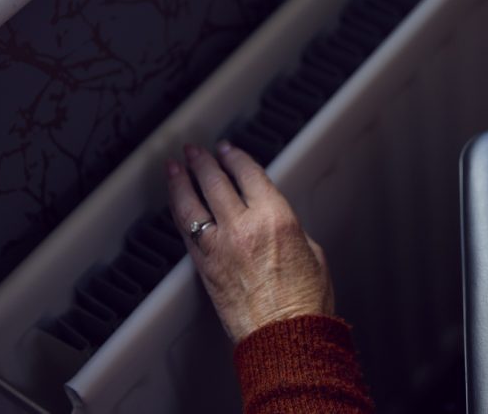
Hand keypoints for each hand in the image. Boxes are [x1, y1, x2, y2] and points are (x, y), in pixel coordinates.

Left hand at [165, 141, 333, 341]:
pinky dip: (179, 211)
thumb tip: (274, 223)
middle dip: (204, 161)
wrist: (285, 337)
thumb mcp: (312, 253)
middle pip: (217, 181)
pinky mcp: (204, 267)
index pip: (250, 174)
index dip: (236, 157)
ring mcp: (219, 246)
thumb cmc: (304, 303)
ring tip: (175, 166)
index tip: (229, 150)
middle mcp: (245, 227)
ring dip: (181, 180)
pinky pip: (186, 230)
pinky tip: (176, 202)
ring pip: (192, 202)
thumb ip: (289, 230)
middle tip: (196, 151)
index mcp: (277, 218)